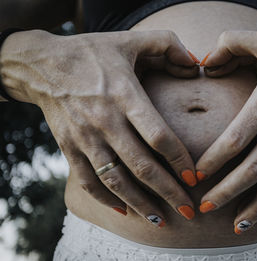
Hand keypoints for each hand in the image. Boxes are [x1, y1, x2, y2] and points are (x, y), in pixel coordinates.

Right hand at [0, 29, 199, 225]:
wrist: (41, 65)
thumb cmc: (92, 52)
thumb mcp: (130, 39)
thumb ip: (168, 44)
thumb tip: (196, 63)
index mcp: (124, 95)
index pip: (158, 136)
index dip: (179, 160)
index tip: (195, 177)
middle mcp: (104, 121)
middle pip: (141, 166)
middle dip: (168, 192)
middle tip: (188, 210)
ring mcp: (84, 137)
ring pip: (115, 180)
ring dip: (140, 203)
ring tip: (160, 220)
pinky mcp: (69, 146)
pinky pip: (87, 180)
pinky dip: (105, 198)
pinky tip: (123, 210)